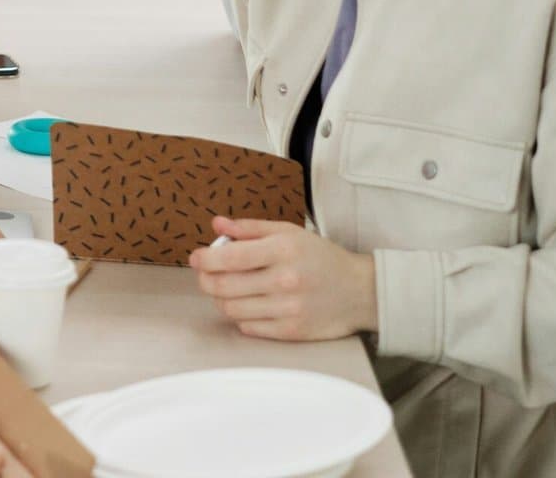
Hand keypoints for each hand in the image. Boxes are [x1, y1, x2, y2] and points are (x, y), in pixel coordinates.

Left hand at [188, 216, 377, 340]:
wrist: (360, 291)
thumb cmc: (321, 258)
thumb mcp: (288, 232)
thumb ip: (249, 228)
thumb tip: (216, 224)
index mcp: (282, 250)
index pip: (228, 258)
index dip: (203, 259)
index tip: (196, 258)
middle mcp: (285, 280)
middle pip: (223, 286)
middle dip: (205, 279)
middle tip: (205, 274)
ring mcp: (288, 308)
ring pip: (231, 309)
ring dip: (220, 298)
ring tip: (228, 288)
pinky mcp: (291, 331)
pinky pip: (247, 327)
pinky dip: (240, 316)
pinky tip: (248, 304)